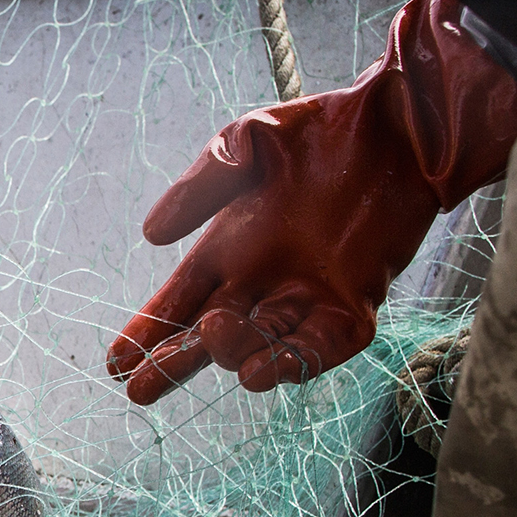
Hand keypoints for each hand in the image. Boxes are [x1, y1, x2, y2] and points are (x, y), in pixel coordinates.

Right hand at [108, 0, 516, 403]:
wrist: (401, 125)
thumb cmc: (320, 129)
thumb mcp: (246, 141)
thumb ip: (201, 184)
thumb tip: (152, 235)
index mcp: (230, 245)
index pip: (180, 299)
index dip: (149, 331)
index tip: (116, 364)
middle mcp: (263, 279)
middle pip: (210, 334)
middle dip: (175, 363)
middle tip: (140, 390)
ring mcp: (310, 295)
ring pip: (263, 344)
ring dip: (236, 354)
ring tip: (217, 349)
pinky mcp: (355, 302)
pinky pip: (322, 346)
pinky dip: (295, 363)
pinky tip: (263, 373)